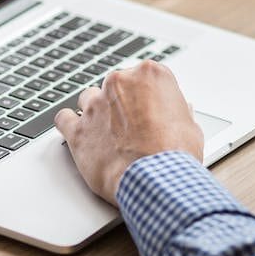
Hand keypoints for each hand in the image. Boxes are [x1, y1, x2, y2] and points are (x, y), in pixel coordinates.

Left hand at [54, 60, 203, 205]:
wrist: (155, 180)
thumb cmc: (175, 155)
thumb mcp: (191, 127)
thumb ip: (178, 112)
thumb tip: (179, 111)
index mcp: (150, 75)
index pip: (145, 77)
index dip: (148, 97)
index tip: (150, 110)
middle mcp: (119, 82)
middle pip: (115, 85)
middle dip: (122, 103)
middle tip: (133, 127)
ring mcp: (95, 104)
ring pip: (88, 98)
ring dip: (96, 112)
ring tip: (108, 133)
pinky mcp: (78, 129)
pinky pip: (63, 119)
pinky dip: (69, 125)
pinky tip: (79, 133)